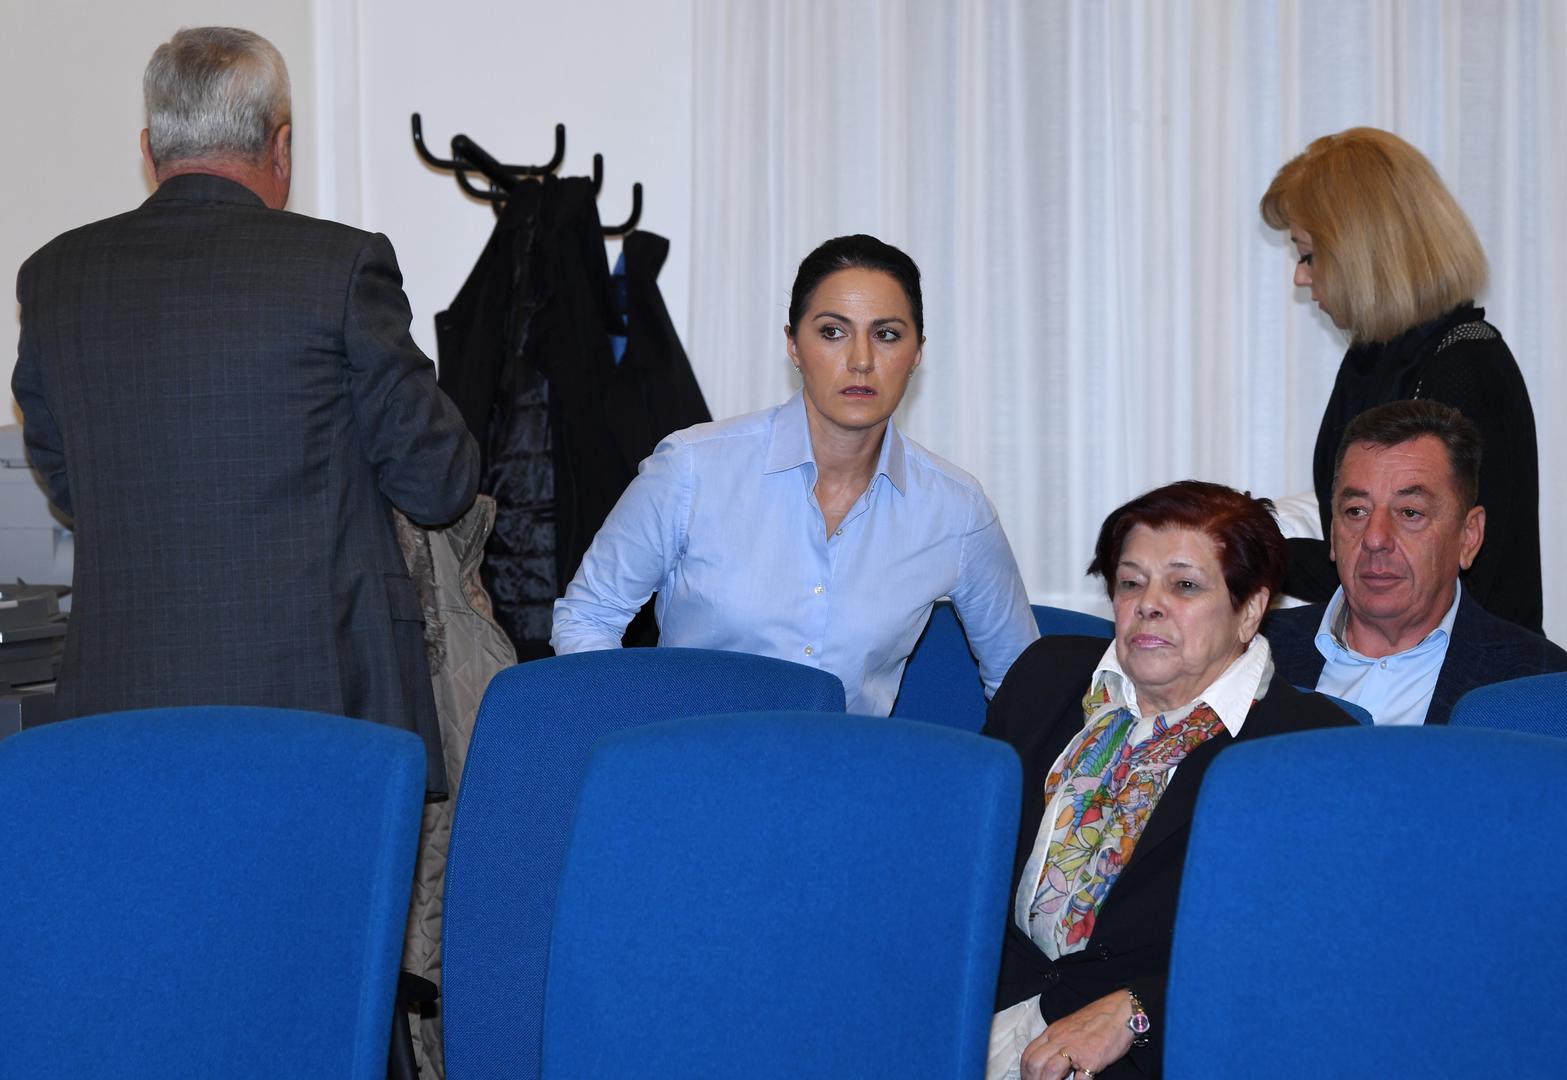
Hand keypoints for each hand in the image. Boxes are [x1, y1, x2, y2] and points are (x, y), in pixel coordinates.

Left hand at [1019, 990, 1134, 1079]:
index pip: (1029, 1054)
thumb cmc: (1097, 1020)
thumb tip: (1048, 1061)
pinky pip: (1079, 1079)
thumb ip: (1057, 1042)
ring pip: (1050, 1071)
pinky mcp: (1092, 1060)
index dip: (1026, 1072)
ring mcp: (1075, 1049)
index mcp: (1053, 1033)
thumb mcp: (1069, 1027)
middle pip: (1035, 1064)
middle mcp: (1060, 1040)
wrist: (1119, 1012)